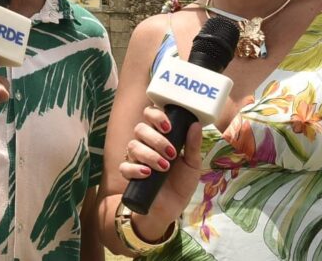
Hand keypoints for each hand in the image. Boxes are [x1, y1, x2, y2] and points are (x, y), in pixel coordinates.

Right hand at [120, 105, 203, 226]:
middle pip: (140, 129)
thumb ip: (193, 145)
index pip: (150, 115)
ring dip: (149, 155)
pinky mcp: (130, 175)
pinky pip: (124, 166)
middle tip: (171, 153)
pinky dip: (135, 169)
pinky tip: (148, 174)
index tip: (168, 127)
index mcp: (160, 136)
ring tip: (164, 167)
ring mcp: (136, 159)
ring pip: (133, 146)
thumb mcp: (193, 164)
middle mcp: (146, 144)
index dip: (156, 116)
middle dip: (156, 139)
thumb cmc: (182, 182)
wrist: (172, 207)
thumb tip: (196, 124)